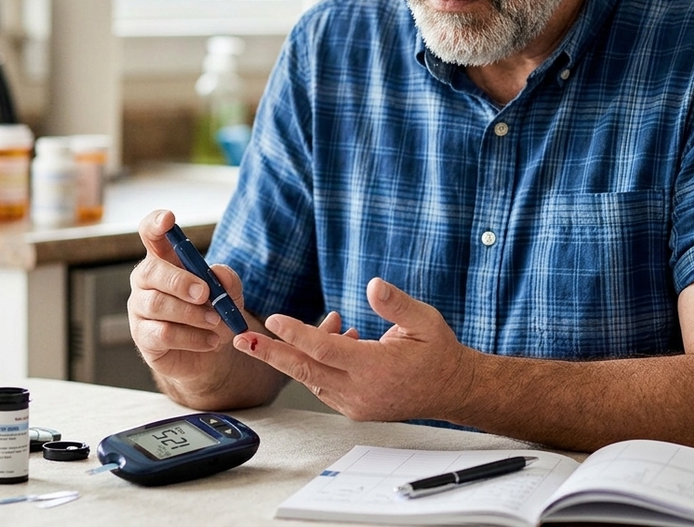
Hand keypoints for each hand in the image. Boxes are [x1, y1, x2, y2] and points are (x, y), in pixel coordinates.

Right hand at [128, 210, 241, 385]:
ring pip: (157, 304)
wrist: (213, 352)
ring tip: (215, 322)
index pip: (150, 234)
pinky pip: (162, 334)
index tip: (169, 219)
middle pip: (150, 271)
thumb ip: (227, 279)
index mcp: (165, 260)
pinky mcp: (143, 337)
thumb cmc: (215, 313)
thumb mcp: (230, 293)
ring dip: (191, 314)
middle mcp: (146, 282)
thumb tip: (217, 272)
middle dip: (180, 281)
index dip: (155, 224)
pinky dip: (192, 337)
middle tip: (206, 293)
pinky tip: (210, 341)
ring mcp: (140, 309)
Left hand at [233, 278, 475, 422]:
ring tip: (308, 325)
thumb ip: (396, 304)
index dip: (297, 333)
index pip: (326, 349)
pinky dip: (317, 363)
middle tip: (241, 340)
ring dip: (298, 352)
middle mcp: (360, 390)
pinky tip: (334, 337)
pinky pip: (324, 384)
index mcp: (376, 368)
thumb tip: (373, 284)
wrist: (452, 389)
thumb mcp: (425, 321)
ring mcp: (355, 403)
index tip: (274, 320)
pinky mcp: (355, 408)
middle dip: (271, 353)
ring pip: (312, 377)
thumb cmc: (439, 352)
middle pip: (305, 370)